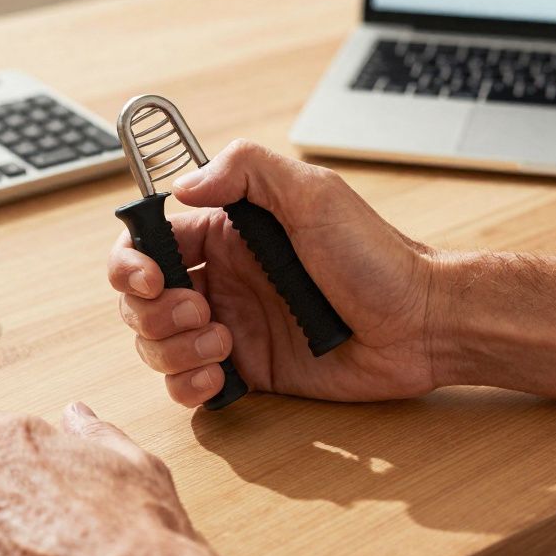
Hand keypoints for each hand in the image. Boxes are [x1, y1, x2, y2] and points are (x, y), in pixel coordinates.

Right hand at [108, 140, 441, 406]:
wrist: (422, 325)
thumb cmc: (378, 257)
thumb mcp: (315, 194)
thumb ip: (246, 170)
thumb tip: (182, 186)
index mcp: (229, 233)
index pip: (150, 241)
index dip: (133, 261)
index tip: (150, 278)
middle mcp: (223, 278)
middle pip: (141, 298)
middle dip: (152, 310)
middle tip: (199, 312)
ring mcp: (232, 326)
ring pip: (156, 342)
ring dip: (170, 349)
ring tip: (222, 345)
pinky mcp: (247, 371)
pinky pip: (188, 383)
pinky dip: (186, 385)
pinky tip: (216, 377)